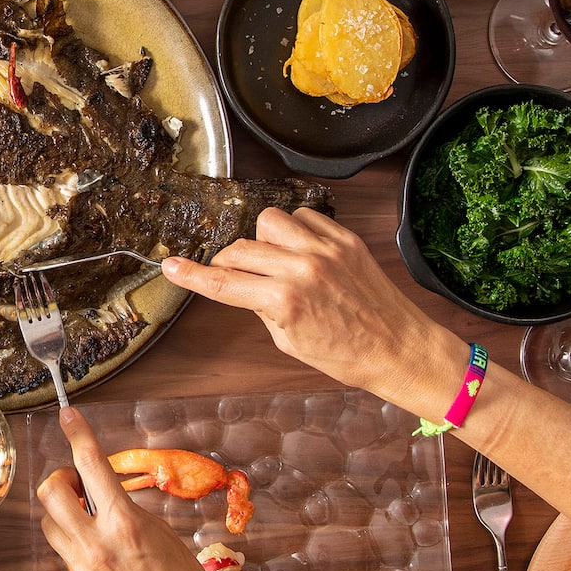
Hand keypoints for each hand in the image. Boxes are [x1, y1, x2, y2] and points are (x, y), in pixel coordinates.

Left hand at [36, 408, 253, 570]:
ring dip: (66, 516)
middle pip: (49, 493)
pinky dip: (80, 553)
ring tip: (94, 524)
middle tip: (78, 484)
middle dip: (59, 479)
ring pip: (51, 527)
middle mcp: (96, 546)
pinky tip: (108, 566)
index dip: (77, 434)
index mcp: (124, 524)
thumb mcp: (162, 533)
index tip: (68, 416)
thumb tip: (103, 494)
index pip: (91, 465)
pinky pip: (67, 560)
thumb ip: (127, 511)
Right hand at [161, 208, 459, 406]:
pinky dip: (294, 228)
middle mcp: (302, 269)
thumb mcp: (290, 341)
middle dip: (228, 263)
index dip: (192, 275)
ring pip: (268, 221)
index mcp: (284, 301)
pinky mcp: (345, 238)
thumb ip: (262, 307)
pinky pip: (304, 215)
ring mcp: (325, 249)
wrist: (399, 348)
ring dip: (261, 240)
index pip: (223, 283)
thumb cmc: (348, 355)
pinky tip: (299, 248)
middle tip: (234, 277)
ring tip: (272, 260)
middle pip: (239, 250)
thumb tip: (243, 285)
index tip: (171, 266)